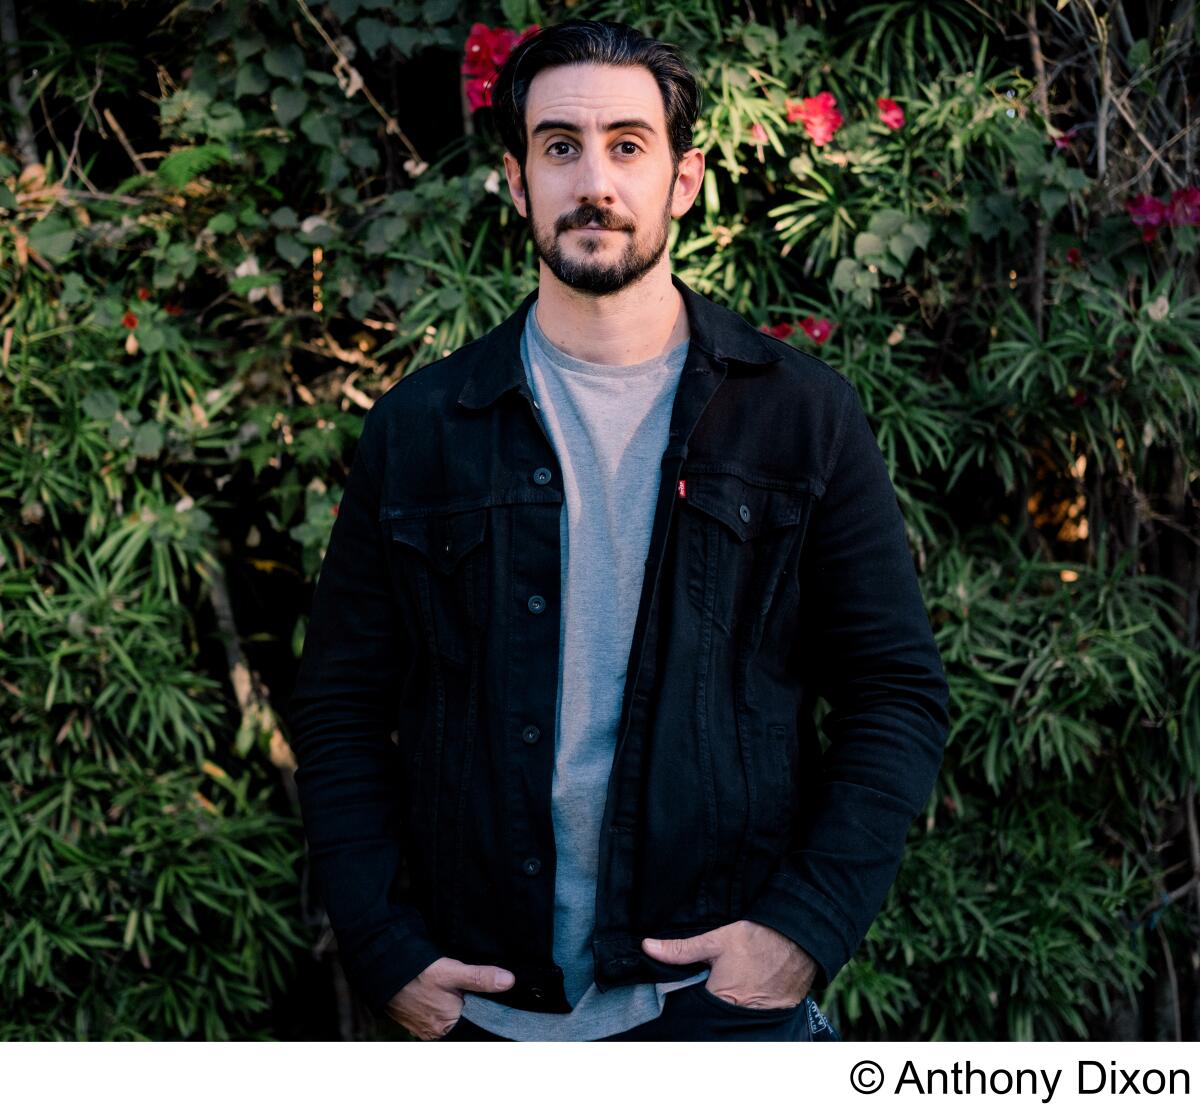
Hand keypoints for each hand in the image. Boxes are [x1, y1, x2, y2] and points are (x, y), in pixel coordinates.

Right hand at [384, 957, 514, 1039]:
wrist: (383, 970)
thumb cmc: (417, 973)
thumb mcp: (452, 972)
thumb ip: (480, 978)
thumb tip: (509, 981)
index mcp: (448, 1026)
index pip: (477, 1027)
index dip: (489, 1015)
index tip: (498, 1004)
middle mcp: (436, 1033)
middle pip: (464, 1026)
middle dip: (474, 1013)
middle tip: (479, 995)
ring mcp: (424, 1029)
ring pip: (450, 1023)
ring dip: (458, 1011)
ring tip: (462, 995)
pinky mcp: (416, 1022)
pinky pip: (437, 1020)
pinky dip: (445, 1011)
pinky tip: (445, 998)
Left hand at [641, 920, 815, 1008]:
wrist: (800, 941)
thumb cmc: (757, 939)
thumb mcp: (715, 940)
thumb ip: (681, 949)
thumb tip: (647, 947)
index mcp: (719, 999)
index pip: (691, 1012)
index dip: (683, 1005)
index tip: (681, 996)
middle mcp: (737, 1015)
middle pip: (710, 1020)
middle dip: (703, 1012)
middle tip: (705, 992)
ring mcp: (756, 1020)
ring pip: (729, 1023)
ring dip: (722, 1014)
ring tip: (725, 994)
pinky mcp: (772, 1017)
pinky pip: (749, 1022)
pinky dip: (743, 1013)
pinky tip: (743, 996)